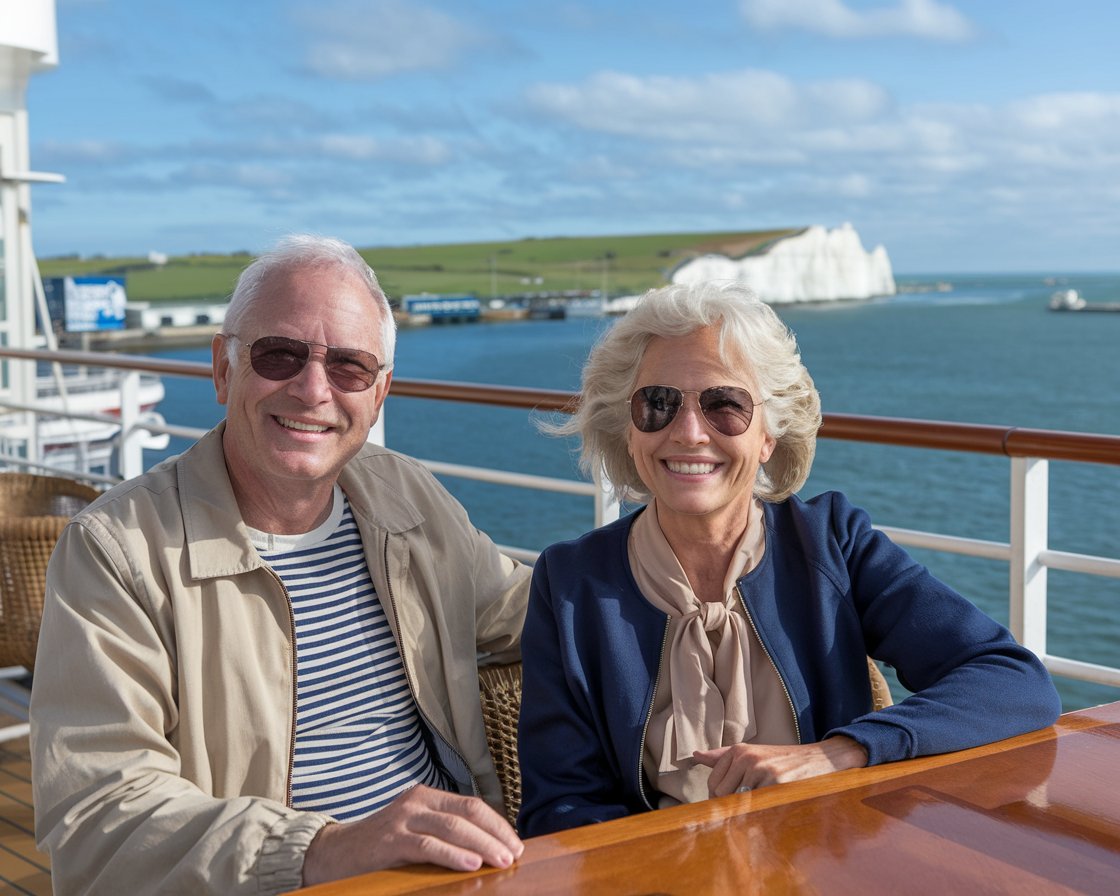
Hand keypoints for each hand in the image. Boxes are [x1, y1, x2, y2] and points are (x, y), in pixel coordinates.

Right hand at [301, 785, 523, 884]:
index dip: (498, 825)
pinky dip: (453, 855)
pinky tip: (471, 864)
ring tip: (501, 861)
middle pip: (468, 813)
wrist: (334, 854)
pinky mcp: (392, 840)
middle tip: (515, 855)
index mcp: (427, 797)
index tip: (516, 844)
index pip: (473, 805)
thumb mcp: (415, 831)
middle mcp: (418, 801)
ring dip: (482, 845)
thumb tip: (487, 849)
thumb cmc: (381, 847)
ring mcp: (404, 818)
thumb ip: (445, 833)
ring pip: (453, 827)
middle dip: (496, 835)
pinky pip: (429, 845)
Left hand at [692, 736, 868, 797]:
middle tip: (751, 809)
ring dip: (748, 813)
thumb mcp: (753, 753)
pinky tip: (772, 809)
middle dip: (733, 808)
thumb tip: (695, 755)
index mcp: (739, 750)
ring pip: (739, 804)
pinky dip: (762, 814)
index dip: (719, 801)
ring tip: (764, 807)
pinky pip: (758, 808)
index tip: (732, 807)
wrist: (821, 759)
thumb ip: (722, 756)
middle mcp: (747, 758)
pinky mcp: (777, 783)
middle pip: (722, 796)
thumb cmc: (783, 760)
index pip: (712, 785)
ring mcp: (761, 770)